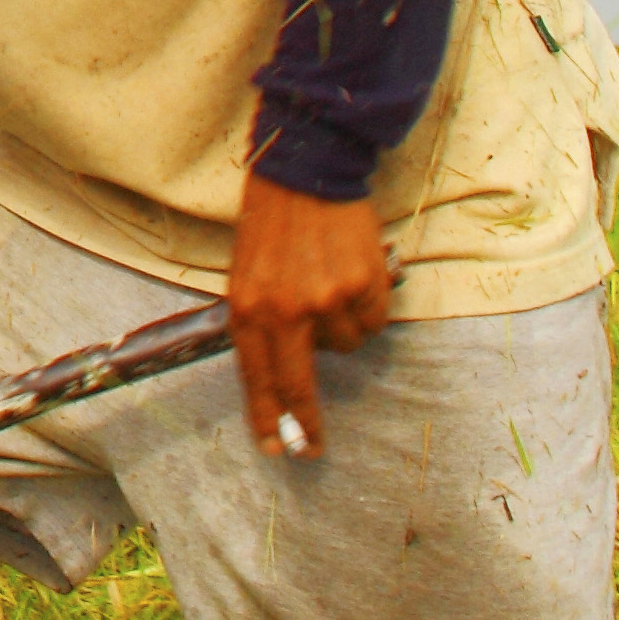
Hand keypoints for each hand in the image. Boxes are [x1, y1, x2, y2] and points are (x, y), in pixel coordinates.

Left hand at [228, 175, 392, 456]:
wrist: (307, 170)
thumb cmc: (272, 221)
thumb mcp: (246, 271)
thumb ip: (260, 320)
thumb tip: (281, 373)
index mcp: (247, 306)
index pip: (256, 377)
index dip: (266, 418)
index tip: (275, 449)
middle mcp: (284, 310)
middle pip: (298, 385)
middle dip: (306, 423)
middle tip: (312, 448)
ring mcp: (325, 300)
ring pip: (344, 348)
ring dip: (342, 328)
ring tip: (331, 286)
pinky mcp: (361, 287)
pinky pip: (372, 322)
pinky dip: (368, 307)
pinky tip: (354, 276)